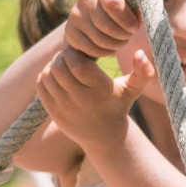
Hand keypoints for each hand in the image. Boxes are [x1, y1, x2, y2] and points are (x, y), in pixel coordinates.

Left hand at [36, 46, 151, 154]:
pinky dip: (45, 76)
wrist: (104, 136)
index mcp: (99, 89)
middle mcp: (80, 98)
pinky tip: (55, 74)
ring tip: (62, 63)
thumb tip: (139, 52)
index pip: (77, 65)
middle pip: (60, 68)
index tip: (78, 50)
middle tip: (68, 54)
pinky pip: (42, 86)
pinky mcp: (53, 111)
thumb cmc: (119, 106)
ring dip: (52, 65)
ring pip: (48, 76)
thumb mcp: (134, 89)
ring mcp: (64, 106)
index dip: (73, 53)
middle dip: (61, 57)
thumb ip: (143, 71)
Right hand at [63, 0, 137, 57]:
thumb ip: (138, 7)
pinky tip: (111, 46)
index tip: (135, 26)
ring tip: (122, 40)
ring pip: (99, 39)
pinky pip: (91, 48)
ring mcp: (74, 15)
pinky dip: (105, 52)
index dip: (127, 20)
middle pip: (106, 25)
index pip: (113, 3)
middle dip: (123, 35)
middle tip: (129, 35)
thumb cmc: (122, 8)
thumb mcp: (131, 2)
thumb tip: (143, 16)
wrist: (97, 14)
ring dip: (116, 44)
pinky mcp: (69, 32)